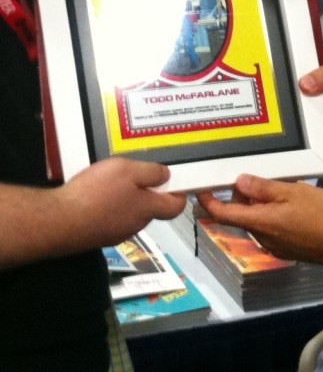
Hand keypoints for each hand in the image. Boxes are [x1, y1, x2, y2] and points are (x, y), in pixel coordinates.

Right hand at [56, 158, 185, 250]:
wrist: (59, 222)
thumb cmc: (96, 193)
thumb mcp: (127, 171)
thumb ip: (151, 173)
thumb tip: (166, 177)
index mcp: (147, 209)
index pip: (175, 208)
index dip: (178, 193)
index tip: (174, 180)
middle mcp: (135, 225)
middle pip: (150, 208)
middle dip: (147, 191)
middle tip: (133, 172)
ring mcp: (115, 233)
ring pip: (130, 212)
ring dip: (126, 197)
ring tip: (110, 180)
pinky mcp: (97, 235)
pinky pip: (111, 217)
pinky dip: (108, 206)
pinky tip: (95, 194)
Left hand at [196, 175, 322, 265]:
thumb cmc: (322, 214)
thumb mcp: (293, 192)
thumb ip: (264, 189)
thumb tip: (239, 182)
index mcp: (261, 222)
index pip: (225, 214)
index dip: (209, 202)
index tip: (200, 190)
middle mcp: (263, 238)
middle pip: (242, 216)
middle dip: (241, 198)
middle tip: (253, 178)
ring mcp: (275, 247)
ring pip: (257, 223)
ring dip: (257, 207)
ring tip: (276, 188)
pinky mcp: (287, 250)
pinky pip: (270, 230)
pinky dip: (270, 216)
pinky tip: (289, 206)